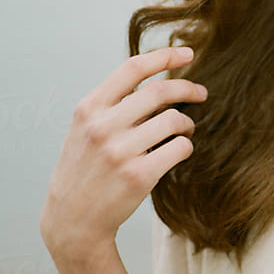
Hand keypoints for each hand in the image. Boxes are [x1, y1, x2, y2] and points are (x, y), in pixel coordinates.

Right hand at [40, 45, 206, 259]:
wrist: (72, 219)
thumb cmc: (84, 169)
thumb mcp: (85, 129)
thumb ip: (112, 104)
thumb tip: (156, 76)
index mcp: (89, 108)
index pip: (132, 68)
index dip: (164, 56)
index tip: (187, 53)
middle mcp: (103, 126)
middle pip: (160, 92)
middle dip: (188, 88)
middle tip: (201, 93)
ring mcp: (121, 151)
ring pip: (173, 121)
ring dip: (187, 123)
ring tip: (185, 130)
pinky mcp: (139, 175)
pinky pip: (179, 148)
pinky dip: (185, 147)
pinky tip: (178, 151)